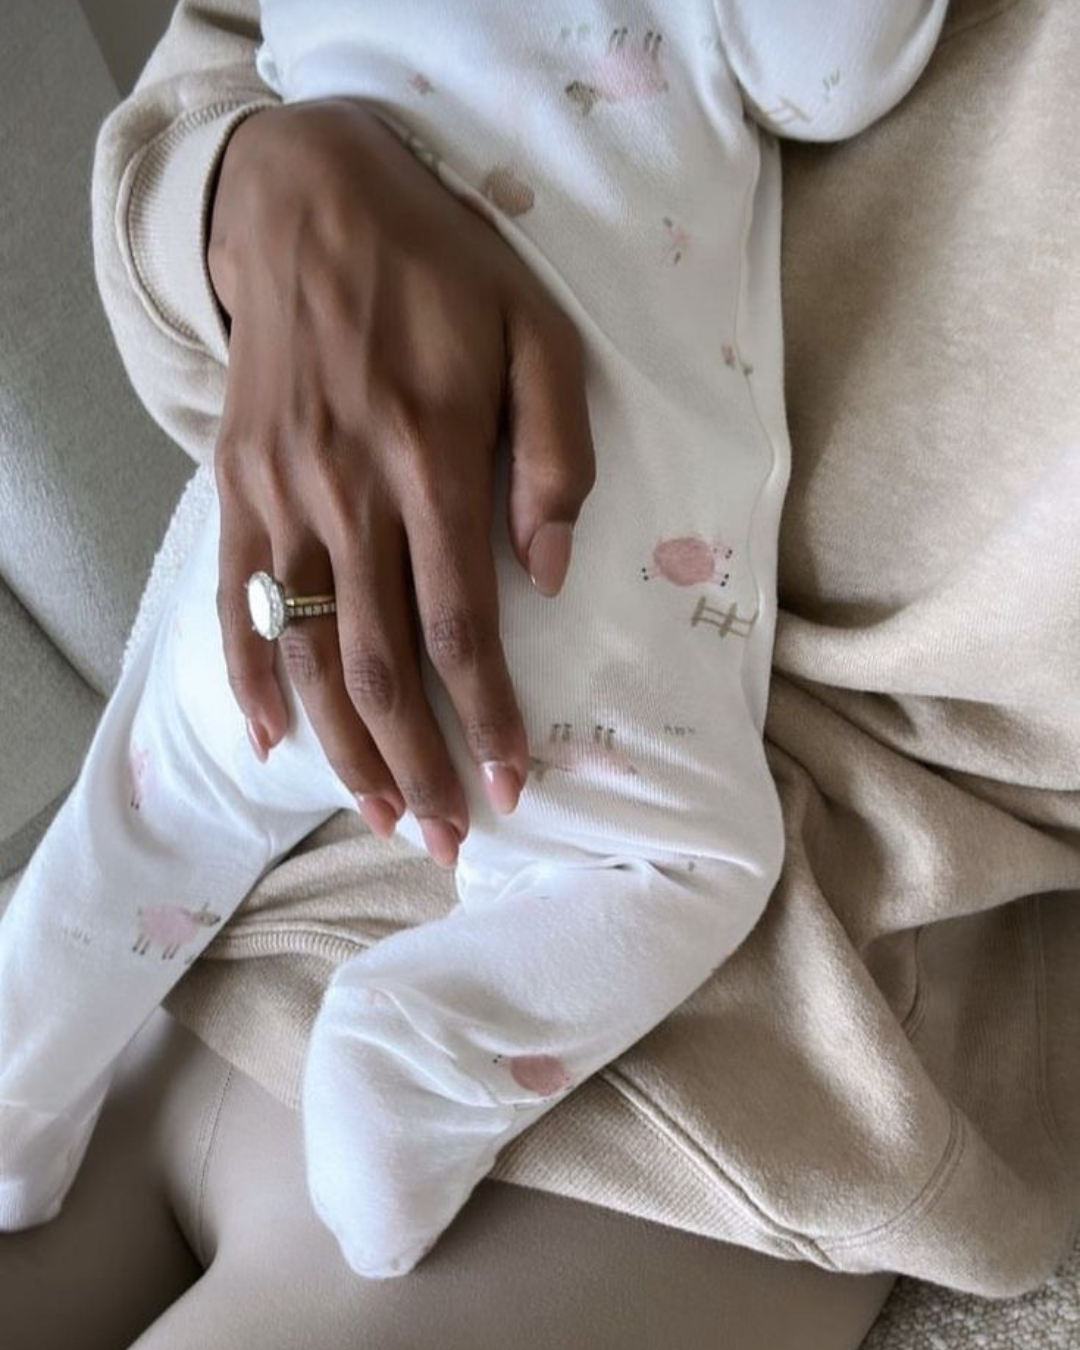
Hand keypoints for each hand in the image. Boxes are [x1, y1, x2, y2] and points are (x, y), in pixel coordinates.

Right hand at [207, 99, 594, 865]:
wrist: (309, 200)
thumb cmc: (440, 269)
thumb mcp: (539, 334)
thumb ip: (555, 457)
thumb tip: (545, 575)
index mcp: (430, 459)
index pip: (459, 624)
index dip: (484, 714)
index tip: (509, 783)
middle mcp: (346, 492)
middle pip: (379, 661)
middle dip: (417, 760)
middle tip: (444, 836)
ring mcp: (280, 494)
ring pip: (307, 650)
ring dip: (342, 745)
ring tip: (377, 813)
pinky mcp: (236, 486)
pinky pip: (235, 600)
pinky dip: (248, 676)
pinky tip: (269, 739)